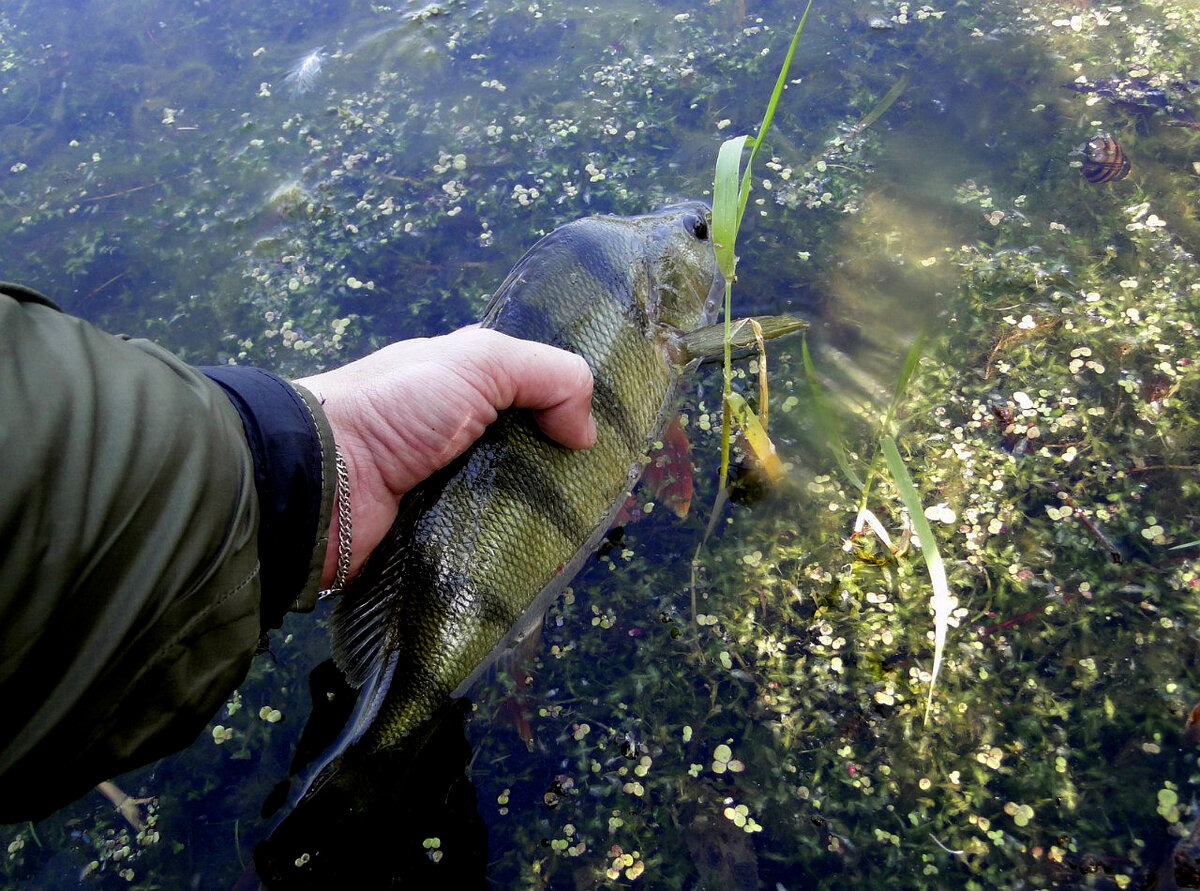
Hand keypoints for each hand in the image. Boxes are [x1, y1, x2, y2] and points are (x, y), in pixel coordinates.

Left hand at [295, 326, 595, 586]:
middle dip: (568, 482)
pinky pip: (488, 555)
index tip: (613, 445)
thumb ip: (547, 375)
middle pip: (532, 462)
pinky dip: (515, 562)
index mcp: (466, 388)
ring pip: (516, 512)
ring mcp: (449, 495)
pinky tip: (547, 573)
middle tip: (607, 507)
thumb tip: (587, 432)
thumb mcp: (477, 361)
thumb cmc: (397, 407)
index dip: (572, 416)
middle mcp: (461, 441)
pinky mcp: (437, 546)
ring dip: (547, 528)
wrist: (319, 481)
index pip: (536, 399)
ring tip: (584, 546)